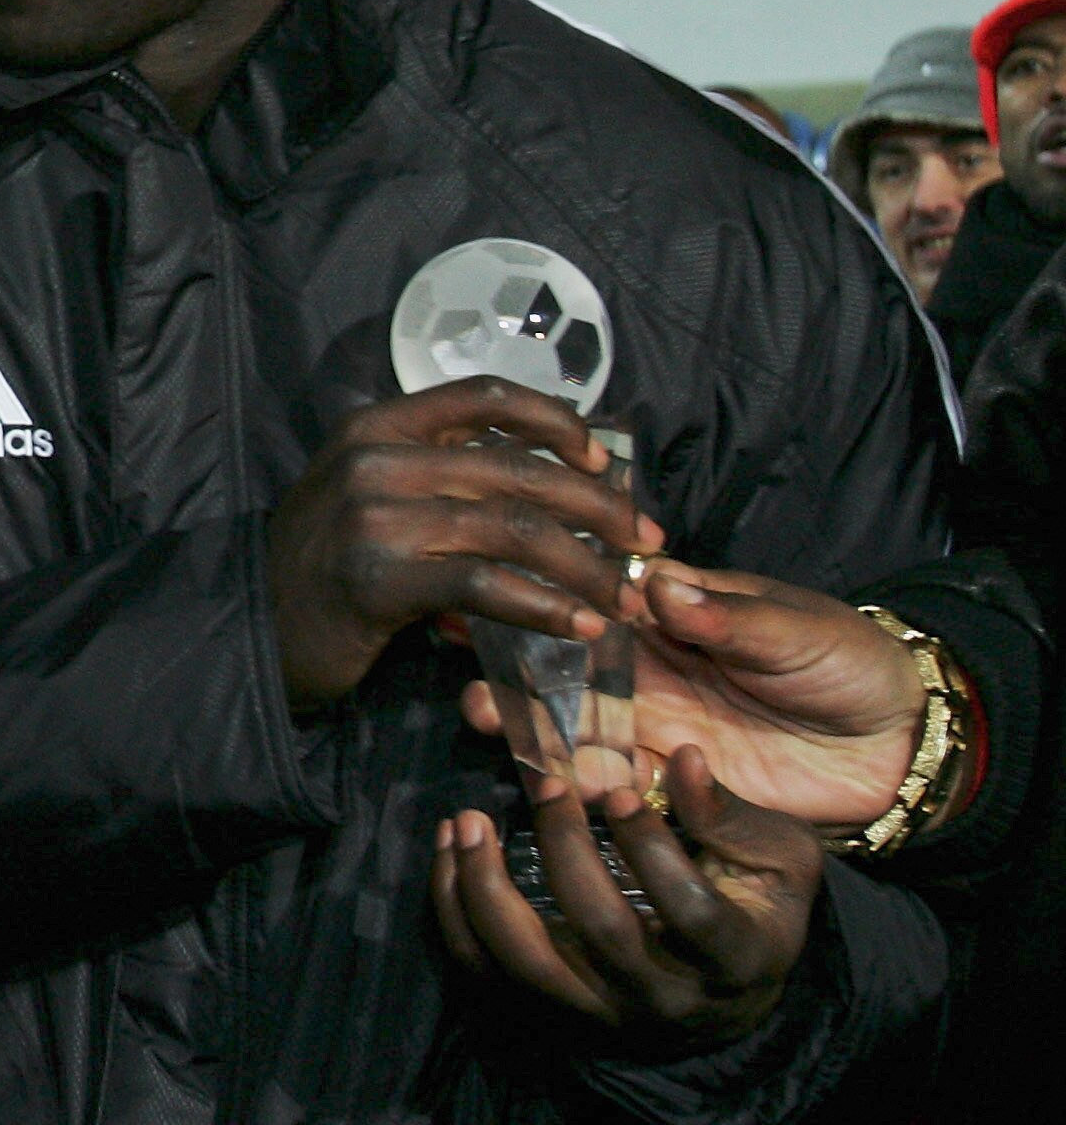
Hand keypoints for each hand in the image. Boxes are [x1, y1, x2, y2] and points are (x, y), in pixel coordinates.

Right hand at [268, 378, 661, 712]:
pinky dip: (545, 607)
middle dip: (599, 509)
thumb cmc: (324, 564)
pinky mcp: (379, 579)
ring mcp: (375, 517)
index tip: (601, 462)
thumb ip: (436, 475)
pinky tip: (580, 628)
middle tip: (646, 545)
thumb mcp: (368, 494)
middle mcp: (375, 458)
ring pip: (513, 529)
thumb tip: (545, 480)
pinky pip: (485, 586)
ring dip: (586, 567)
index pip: (484, 395)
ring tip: (623, 598)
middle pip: (517, 470)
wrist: (254, 627)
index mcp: (377, 425)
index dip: (555, 422)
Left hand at [430, 747, 820, 1049]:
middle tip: (548, 789)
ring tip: (470, 820)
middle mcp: (668, 998)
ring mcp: (605, 1012)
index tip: (620, 792)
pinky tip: (451, 851)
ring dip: (486, 887)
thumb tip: (686, 759)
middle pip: (602, 933)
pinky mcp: (554, 1010)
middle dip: (564, 851)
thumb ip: (730, 812)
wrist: (729, 989)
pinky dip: (455, 913)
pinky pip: (486, 972)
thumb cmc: (757, 904)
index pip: (692, 911)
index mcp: (737, 958)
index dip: (652, 848)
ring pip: (528, 964)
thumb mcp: (776, 857)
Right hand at [456, 560, 922, 829]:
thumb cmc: (846, 661)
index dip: (538, 586)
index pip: (590, 593)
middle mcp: (646, 666)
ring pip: (574, 720)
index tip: (482, 576)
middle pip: (563, 660)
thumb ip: (725, 614)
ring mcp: (655, 724)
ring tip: (480, 712)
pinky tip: (543, 773)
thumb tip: (657, 580)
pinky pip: (615, 782)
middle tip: (460, 653)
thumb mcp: (793, 626)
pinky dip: (579, 780)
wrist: (898, 746)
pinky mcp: (673, 782)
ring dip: (526, 718)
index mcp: (668, 612)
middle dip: (509, 658)